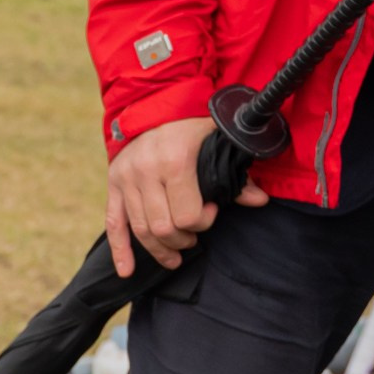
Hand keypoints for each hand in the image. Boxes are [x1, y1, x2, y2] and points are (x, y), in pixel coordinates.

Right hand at [104, 116, 267, 278]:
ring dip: (161, 249)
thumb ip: (237, 175)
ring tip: (175, 254)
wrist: (156, 103)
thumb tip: (260, 201)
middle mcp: (146, 171)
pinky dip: (121, 251)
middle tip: (194, 236)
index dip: (202, 223)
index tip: (211, 213)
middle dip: (182, 239)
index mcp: (175, 160)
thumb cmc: (192, 125)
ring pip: (141, 231)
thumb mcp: (217, 142)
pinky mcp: (114, 184)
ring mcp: (126, 179)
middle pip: (163, 228)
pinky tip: (127, 271)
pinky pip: (114, 224)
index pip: (187, 215)